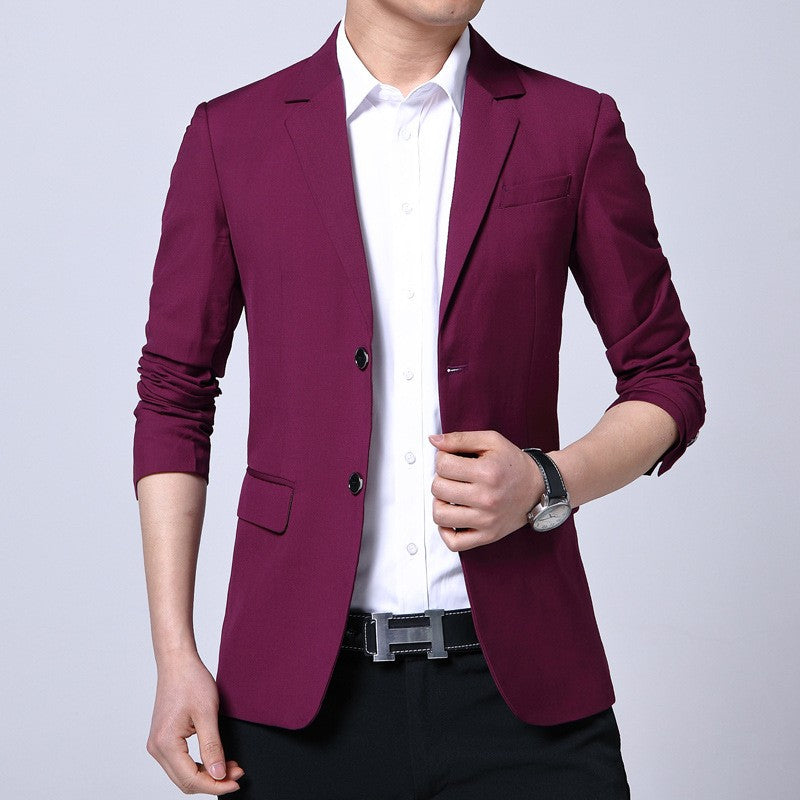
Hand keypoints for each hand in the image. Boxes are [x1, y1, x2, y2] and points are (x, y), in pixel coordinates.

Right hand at [146, 651, 244, 794]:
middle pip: (185, 781)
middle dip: (213, 781)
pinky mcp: (163, 739)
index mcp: (165, 743)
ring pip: (183, 773)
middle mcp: (157, 748)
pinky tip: (216, 759)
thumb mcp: (207, 713)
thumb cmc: (190, 681)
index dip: (215, 785)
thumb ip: (212, 746)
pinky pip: (180, 762)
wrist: (177, 662)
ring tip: (230, 766)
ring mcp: (158, 744)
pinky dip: (199, 764)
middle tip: (237, 772)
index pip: (191, 779)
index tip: (236, 781)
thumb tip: (219, 774)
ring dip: (207, 774)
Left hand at [428, 430, 543, 550]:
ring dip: (439, 503)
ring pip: (440, 516)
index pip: (443, 466)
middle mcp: (487, 498)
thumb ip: (460, 439)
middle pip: (438, 489)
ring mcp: (486, 520)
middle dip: (441, 479)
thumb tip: (433, 441)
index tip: (451, 460)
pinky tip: (452, 517)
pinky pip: (454, 542)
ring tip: (451, 496)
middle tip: (452, 477)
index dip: (442, 459)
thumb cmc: (513, 463)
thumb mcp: (491, 441)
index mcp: (487, 472)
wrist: (538, 487)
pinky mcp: (487, 536)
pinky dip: (445, 531)